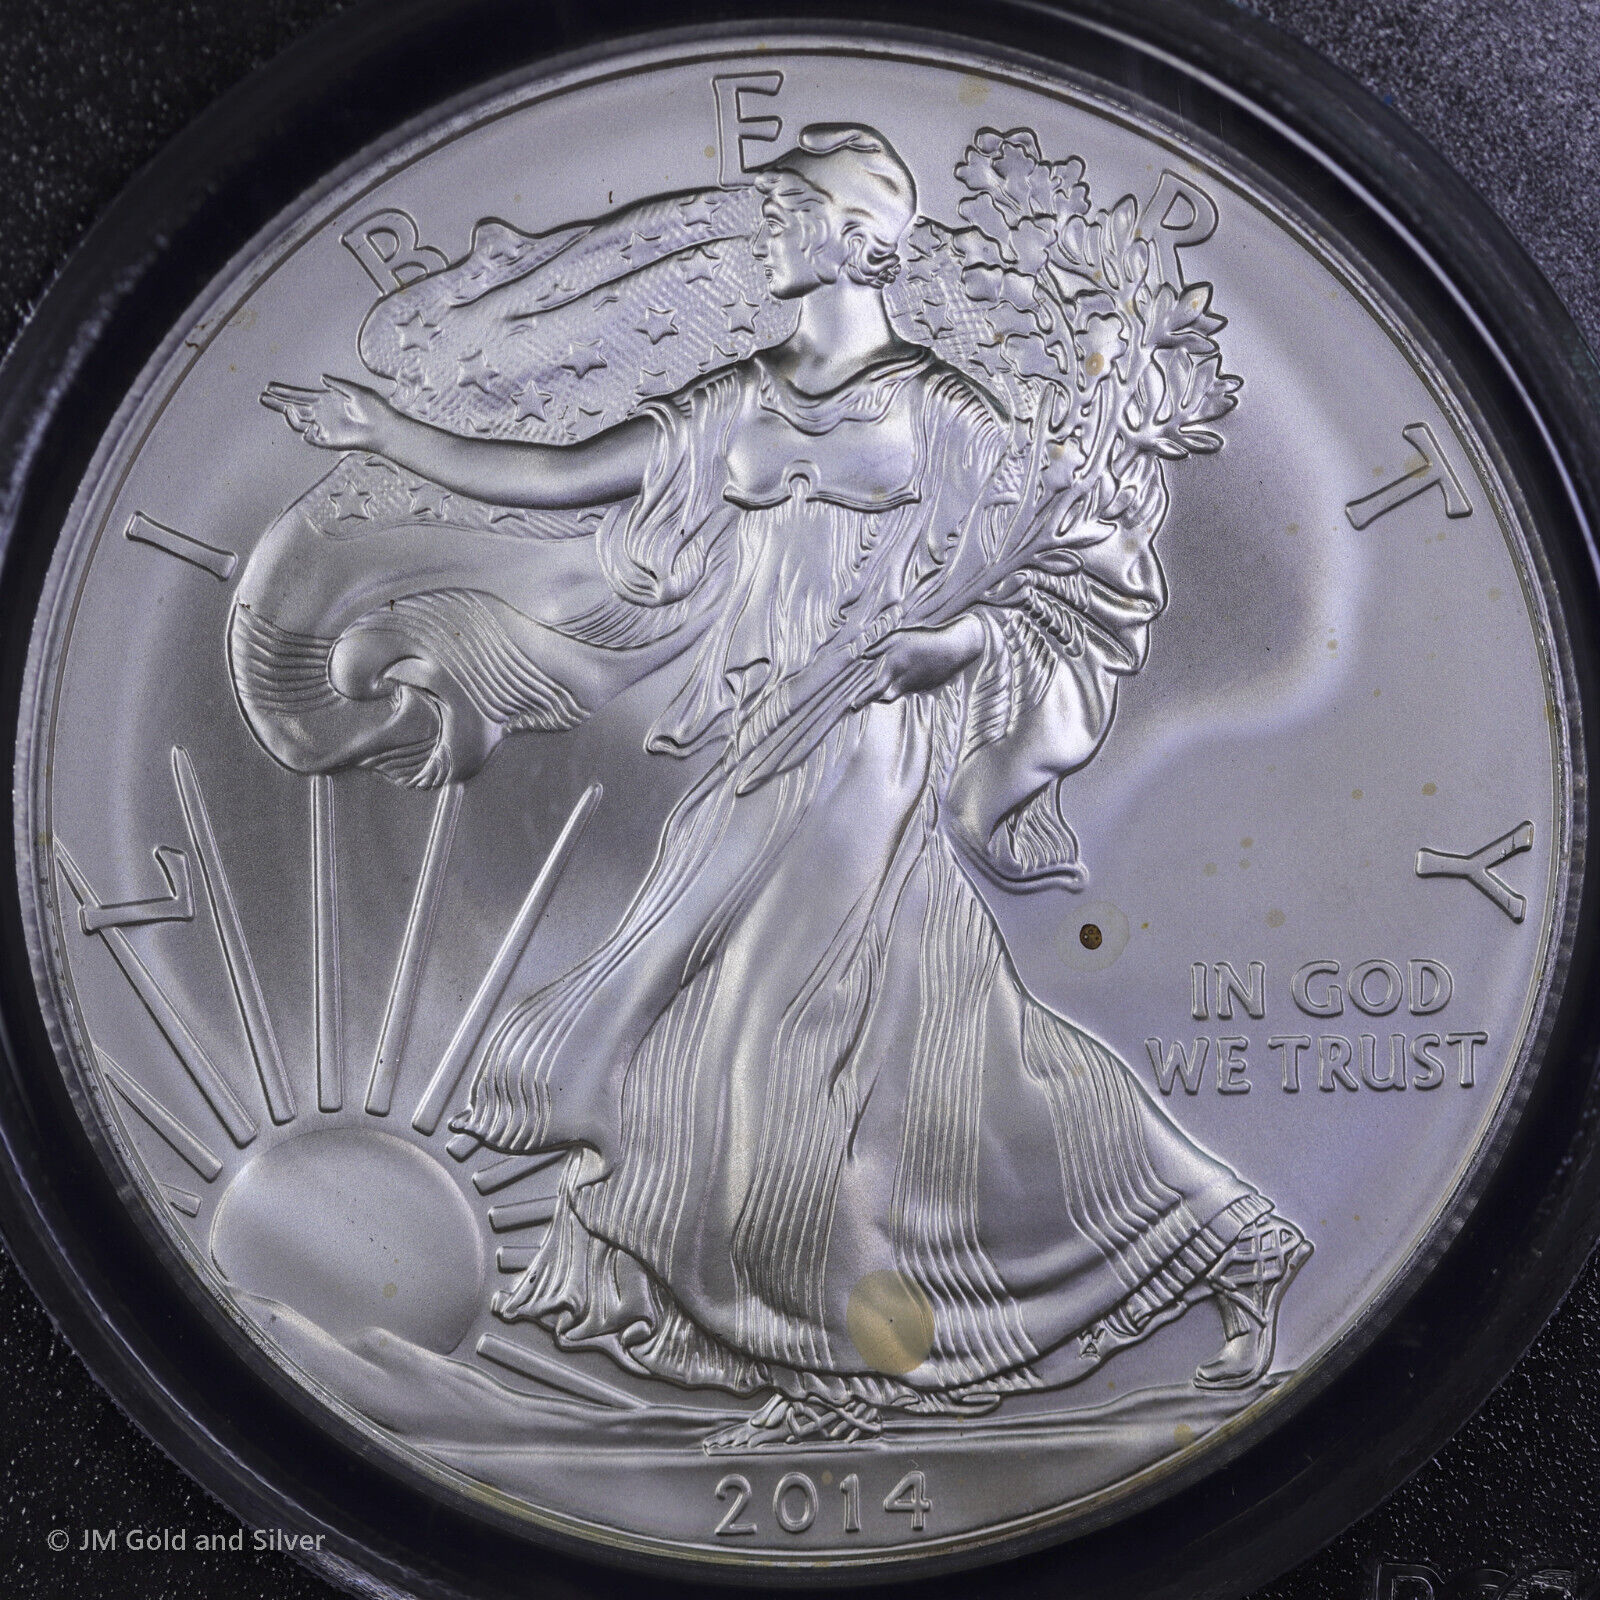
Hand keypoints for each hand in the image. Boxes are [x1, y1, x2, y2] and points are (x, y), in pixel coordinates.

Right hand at [260, 375, 392, 450]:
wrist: (384, 428)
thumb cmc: (374, 409)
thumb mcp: (356, 391)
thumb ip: (338, 384)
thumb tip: (321, 378)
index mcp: (326, 400)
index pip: (300, 395)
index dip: (285, 391)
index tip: (270, 387)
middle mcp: (322, 413)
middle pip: (293, 407)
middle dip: (277, 403)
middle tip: (262, 398)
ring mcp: (324, 427)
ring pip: (298, 422)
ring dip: (290, 416)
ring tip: (287, 410)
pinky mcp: (329, 441)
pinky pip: (310, 438)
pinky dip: (306, 433)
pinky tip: (310, 428)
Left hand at [862, 614, 985, 703]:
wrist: (954, 649)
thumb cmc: (924, 640)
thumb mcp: (899, 637)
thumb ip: (879, 647)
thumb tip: (863, 655)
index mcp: (895, 670)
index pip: (875, 689)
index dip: (863, 698)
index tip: (852, 706)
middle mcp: (905, 682)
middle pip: (886, 697)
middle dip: (874, 699)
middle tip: (862, 700)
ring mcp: (917, 686)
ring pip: (899, 691)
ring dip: (894, 687)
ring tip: (899, 673)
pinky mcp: (927, 685)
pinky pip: (913, 686)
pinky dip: (909, 681)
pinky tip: (916, 668)